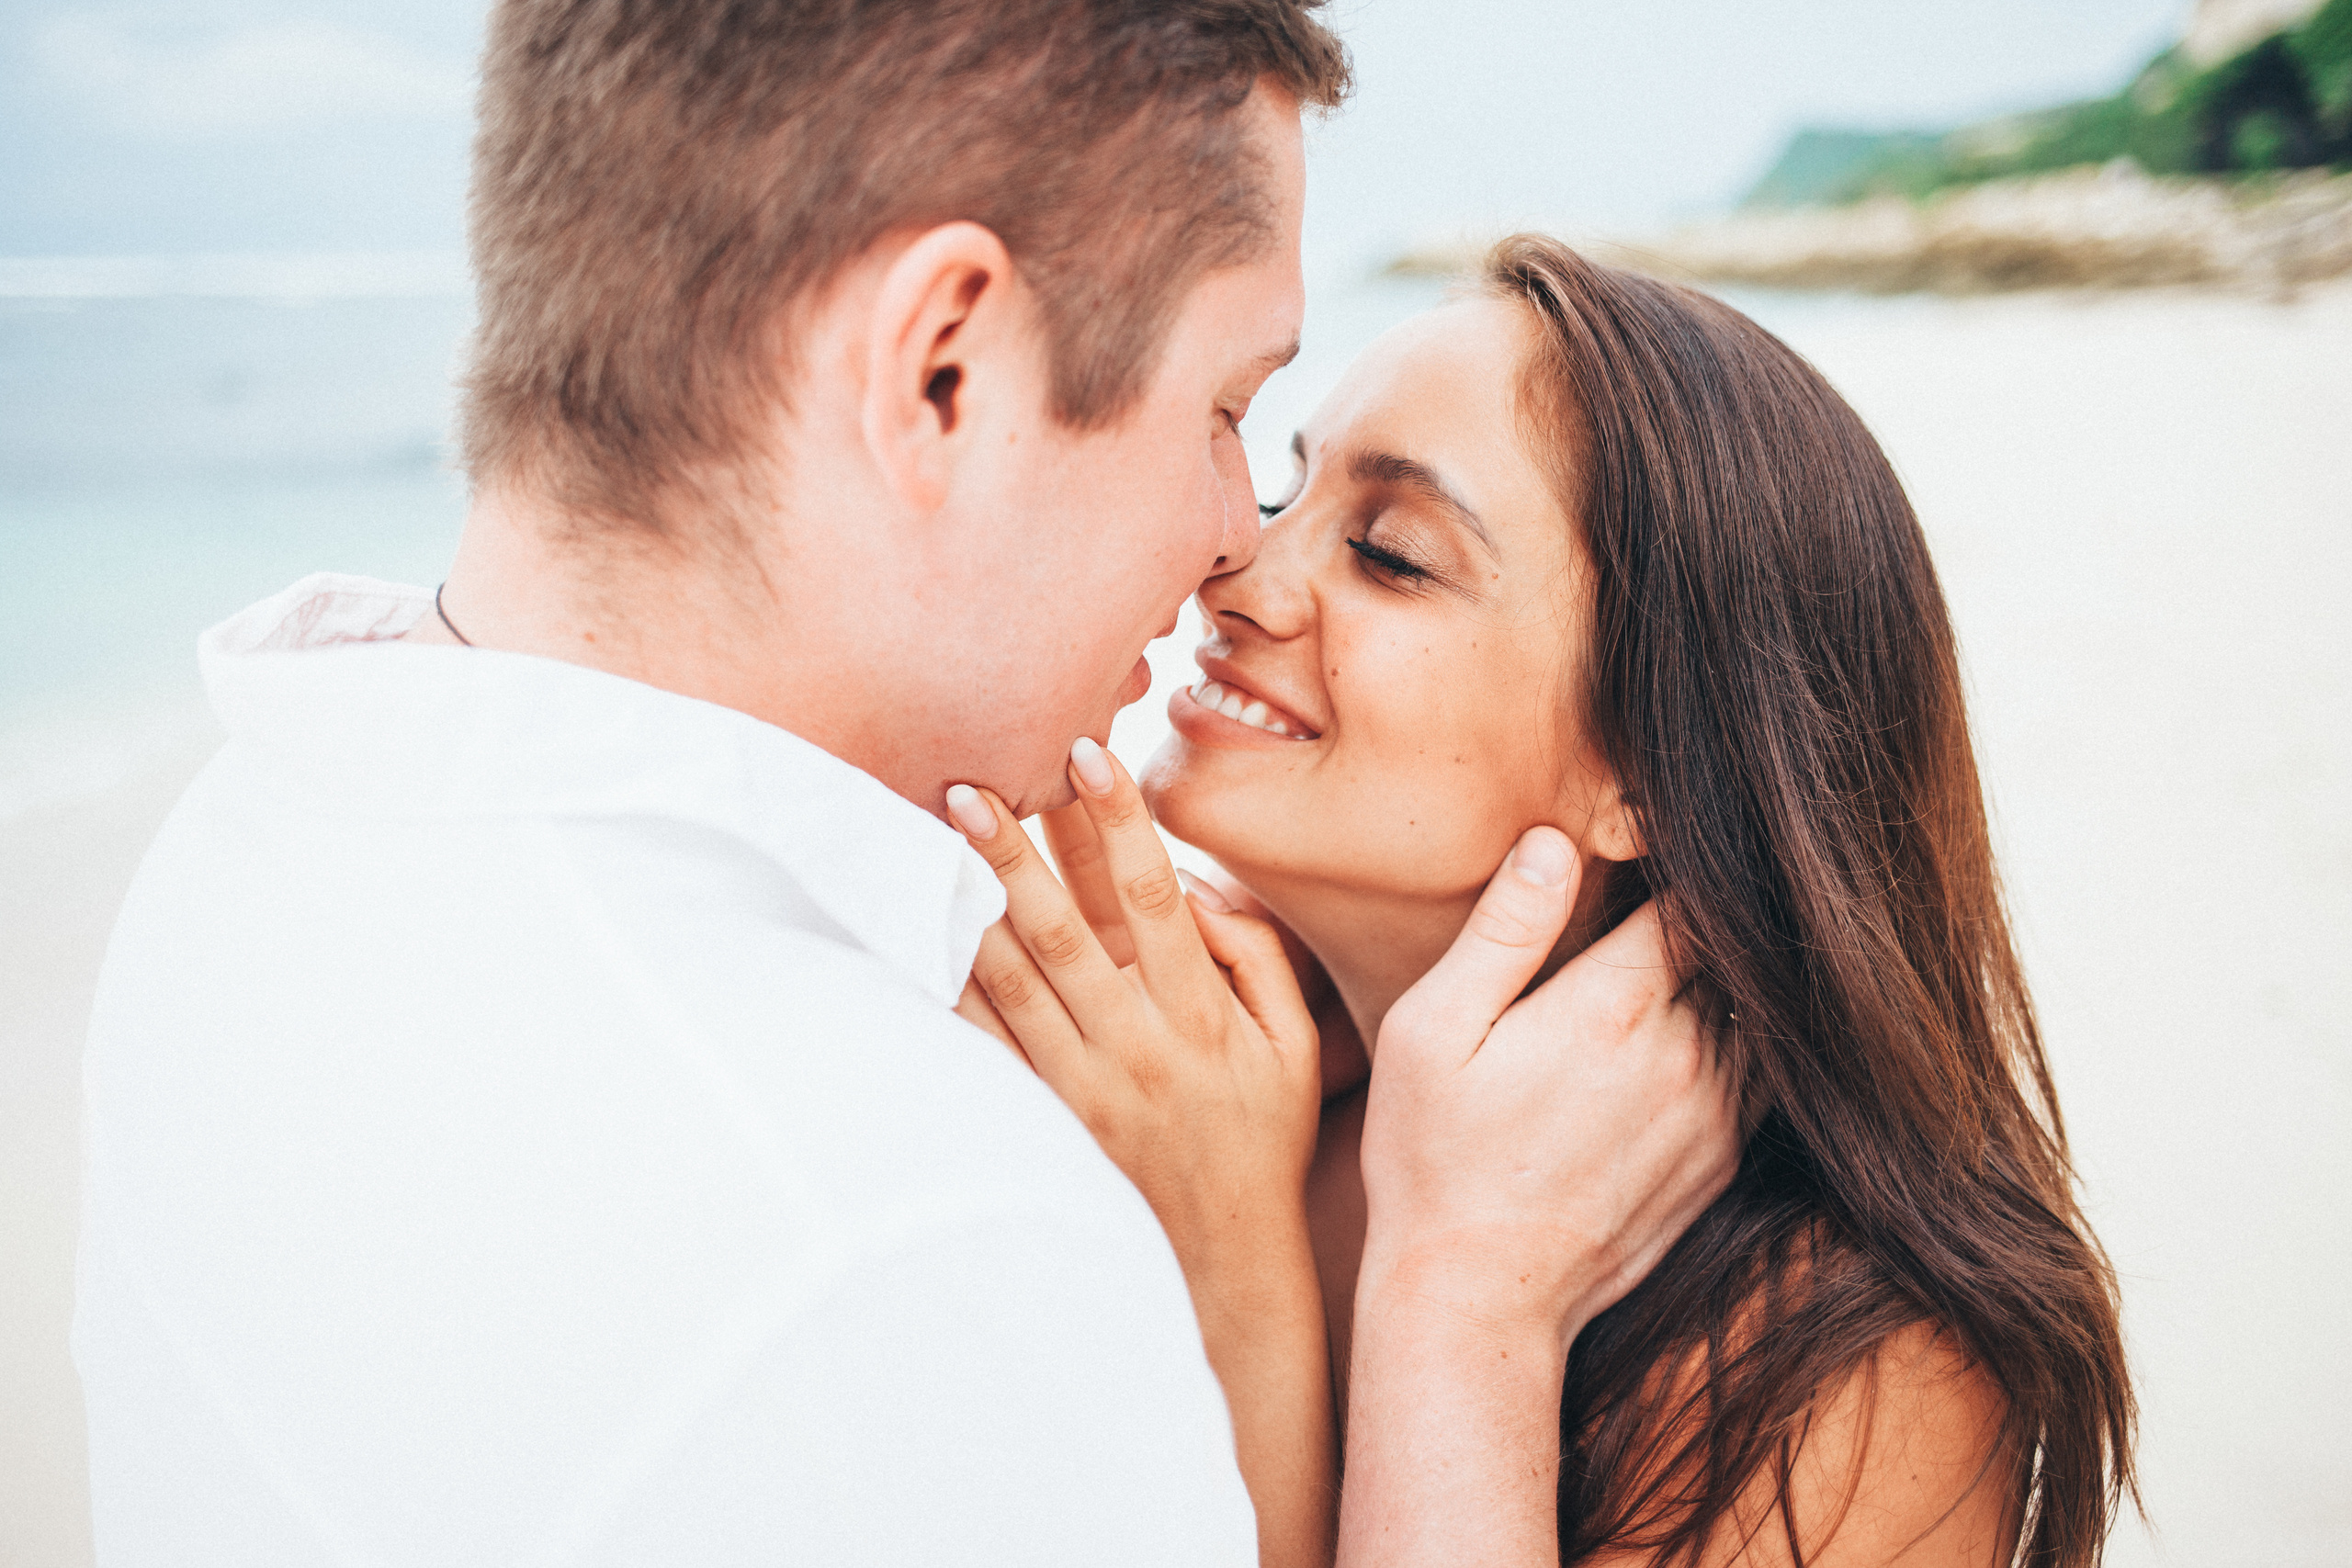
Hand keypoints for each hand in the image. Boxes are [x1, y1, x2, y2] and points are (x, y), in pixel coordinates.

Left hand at [944, 743, 1321, 1250]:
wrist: (1227, 1258)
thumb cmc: (1261, 1135)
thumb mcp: (1295, 1044)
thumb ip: (1256, 956)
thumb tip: (1197, 893)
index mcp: (1201, 1017)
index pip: (1154, 896)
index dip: (1120, 822)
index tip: (1088, 755)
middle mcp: (1137, 1046)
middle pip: (1063, 931)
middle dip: (1014, 853)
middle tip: (969, 784)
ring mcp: (1084, 1088)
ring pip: (1013, 982)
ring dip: (972, 906)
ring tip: (932, 842)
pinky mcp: (1048, 1122)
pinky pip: (987, 1047)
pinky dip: (951, 991)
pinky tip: (920, 937)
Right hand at [1359, 826, 1738, 1347]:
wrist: (1478, 1297)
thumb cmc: (1432, 1158)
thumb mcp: (1430, 1031)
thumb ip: (1503, 931)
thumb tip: (1554, 842)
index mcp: (1613, 1006)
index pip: (1685, 900)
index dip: (1669, 865)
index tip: (1642, 849)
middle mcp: (1684, 1054)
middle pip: (1725, 950)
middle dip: (1697, 919)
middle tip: (1655, 898)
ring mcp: (1713, 1113)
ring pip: (1751, 1012)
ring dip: (1721, 982)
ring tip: (1674, 962)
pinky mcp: (1719, 1162)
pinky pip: (1756, 1075)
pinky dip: (1736, 1042)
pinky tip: (1682, 1036)